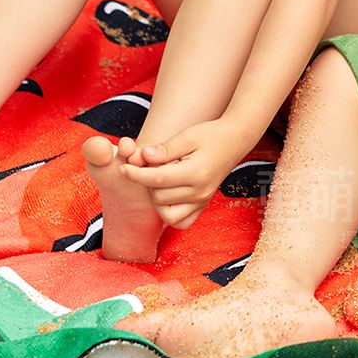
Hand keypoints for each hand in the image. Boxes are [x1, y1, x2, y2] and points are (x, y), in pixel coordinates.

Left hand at [120, 118, 243, 229]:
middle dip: (148, 181)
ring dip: (156, 197)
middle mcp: (199, 193)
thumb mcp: (187, 136)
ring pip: (166, 213)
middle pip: (159, 197)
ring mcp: (202, 202)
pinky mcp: (202, 206)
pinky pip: (180, 222)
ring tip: (162, 177)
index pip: (157, 179)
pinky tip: (167, 195)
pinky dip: (169, 213)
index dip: (136, 174)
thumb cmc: (210, 134)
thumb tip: (142, 156)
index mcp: (196, 174)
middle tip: (154, 163)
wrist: (234, 141)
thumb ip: (164, 149)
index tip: (123, 168)